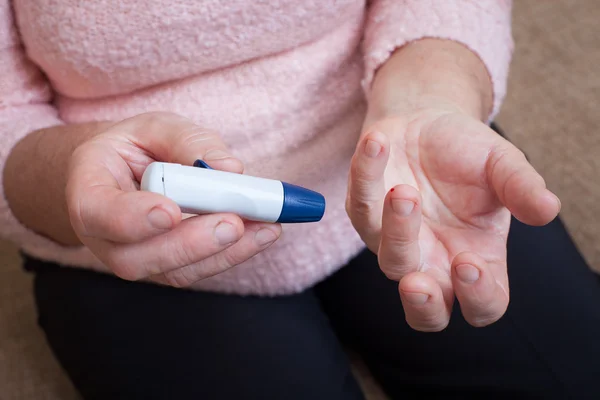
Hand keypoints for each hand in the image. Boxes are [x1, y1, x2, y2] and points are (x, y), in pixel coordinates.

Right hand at [66, 112, 280, 285]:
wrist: (130, 174)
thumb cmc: (139, 147)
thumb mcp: (156, 127)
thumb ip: (188, 141)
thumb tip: (230, 168)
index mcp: (88, 190)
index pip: (98, 214)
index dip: (132, 219)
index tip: (170, 212)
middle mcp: (104, 236)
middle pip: (137, 257)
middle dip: (190, 243)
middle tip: (233, 223)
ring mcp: (136, 258)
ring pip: (174, 271)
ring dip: (225, 252)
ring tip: (266, 227)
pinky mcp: (167, 267)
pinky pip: (198, 270)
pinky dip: (234, 254)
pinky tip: (262, 233)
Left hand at [346, 108, 559, 330]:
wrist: (428, 123)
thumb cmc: (469, 154)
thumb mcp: (502, 165)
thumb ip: (521, 188)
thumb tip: (548, 209)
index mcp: (477, 259)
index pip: (483, 305)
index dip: (477, 296)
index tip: (469, 262)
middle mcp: (434, 259)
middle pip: (425, 309)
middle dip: (421, 302)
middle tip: (416, 282)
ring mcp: (394, 241)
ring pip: (390, 259)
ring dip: (396, 229)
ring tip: (405, 191)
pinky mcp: (364, 212)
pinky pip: (359, 205)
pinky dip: (366, 176)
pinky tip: (377, 144)